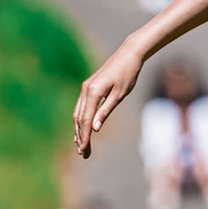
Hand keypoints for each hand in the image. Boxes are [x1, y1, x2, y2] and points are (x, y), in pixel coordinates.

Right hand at [73, 40, 145, 158]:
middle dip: (81, 137)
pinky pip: (81, 107)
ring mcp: (86, 88)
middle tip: (83, 154)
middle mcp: (85, 90)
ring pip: (78, 113)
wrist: (129, 54)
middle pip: (79, 118)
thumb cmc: (128, 74)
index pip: (86, 120)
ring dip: (79, 130)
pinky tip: (82, 129)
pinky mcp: (89, 87)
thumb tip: (95, 128)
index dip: (85, 136)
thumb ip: (106, 111)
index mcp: (93, 92)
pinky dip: (81, 119)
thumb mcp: (119, 95)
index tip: (84, 150)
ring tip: (81, 146)